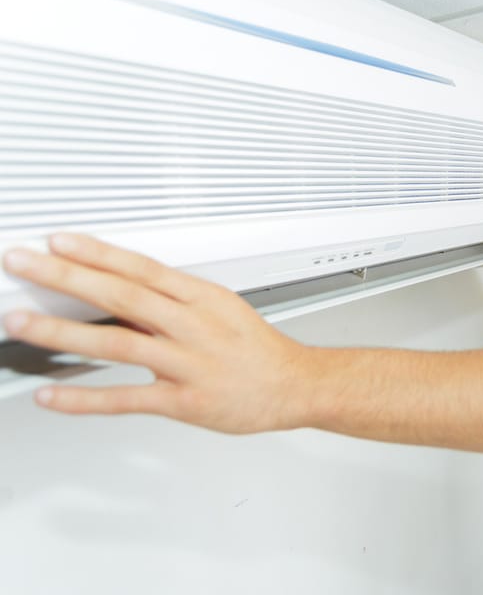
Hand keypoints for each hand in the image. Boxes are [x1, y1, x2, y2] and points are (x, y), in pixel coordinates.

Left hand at [2, 234, 307, 432]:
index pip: (141, 267)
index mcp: (202, 298)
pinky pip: (126, 399)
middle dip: (65, 277)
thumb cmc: (258, 349)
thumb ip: (174, 300)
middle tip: (24, 263)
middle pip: (122, 295)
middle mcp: (192, 326)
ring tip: (21, 322)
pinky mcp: (185, 402)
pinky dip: (84, 398)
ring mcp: (188, 364)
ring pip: (117, 343)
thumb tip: (125, 287)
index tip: (58, 241)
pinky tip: (52, 393)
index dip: (97, 252)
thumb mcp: (223, 308)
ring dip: (63, 332)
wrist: (295, 386)